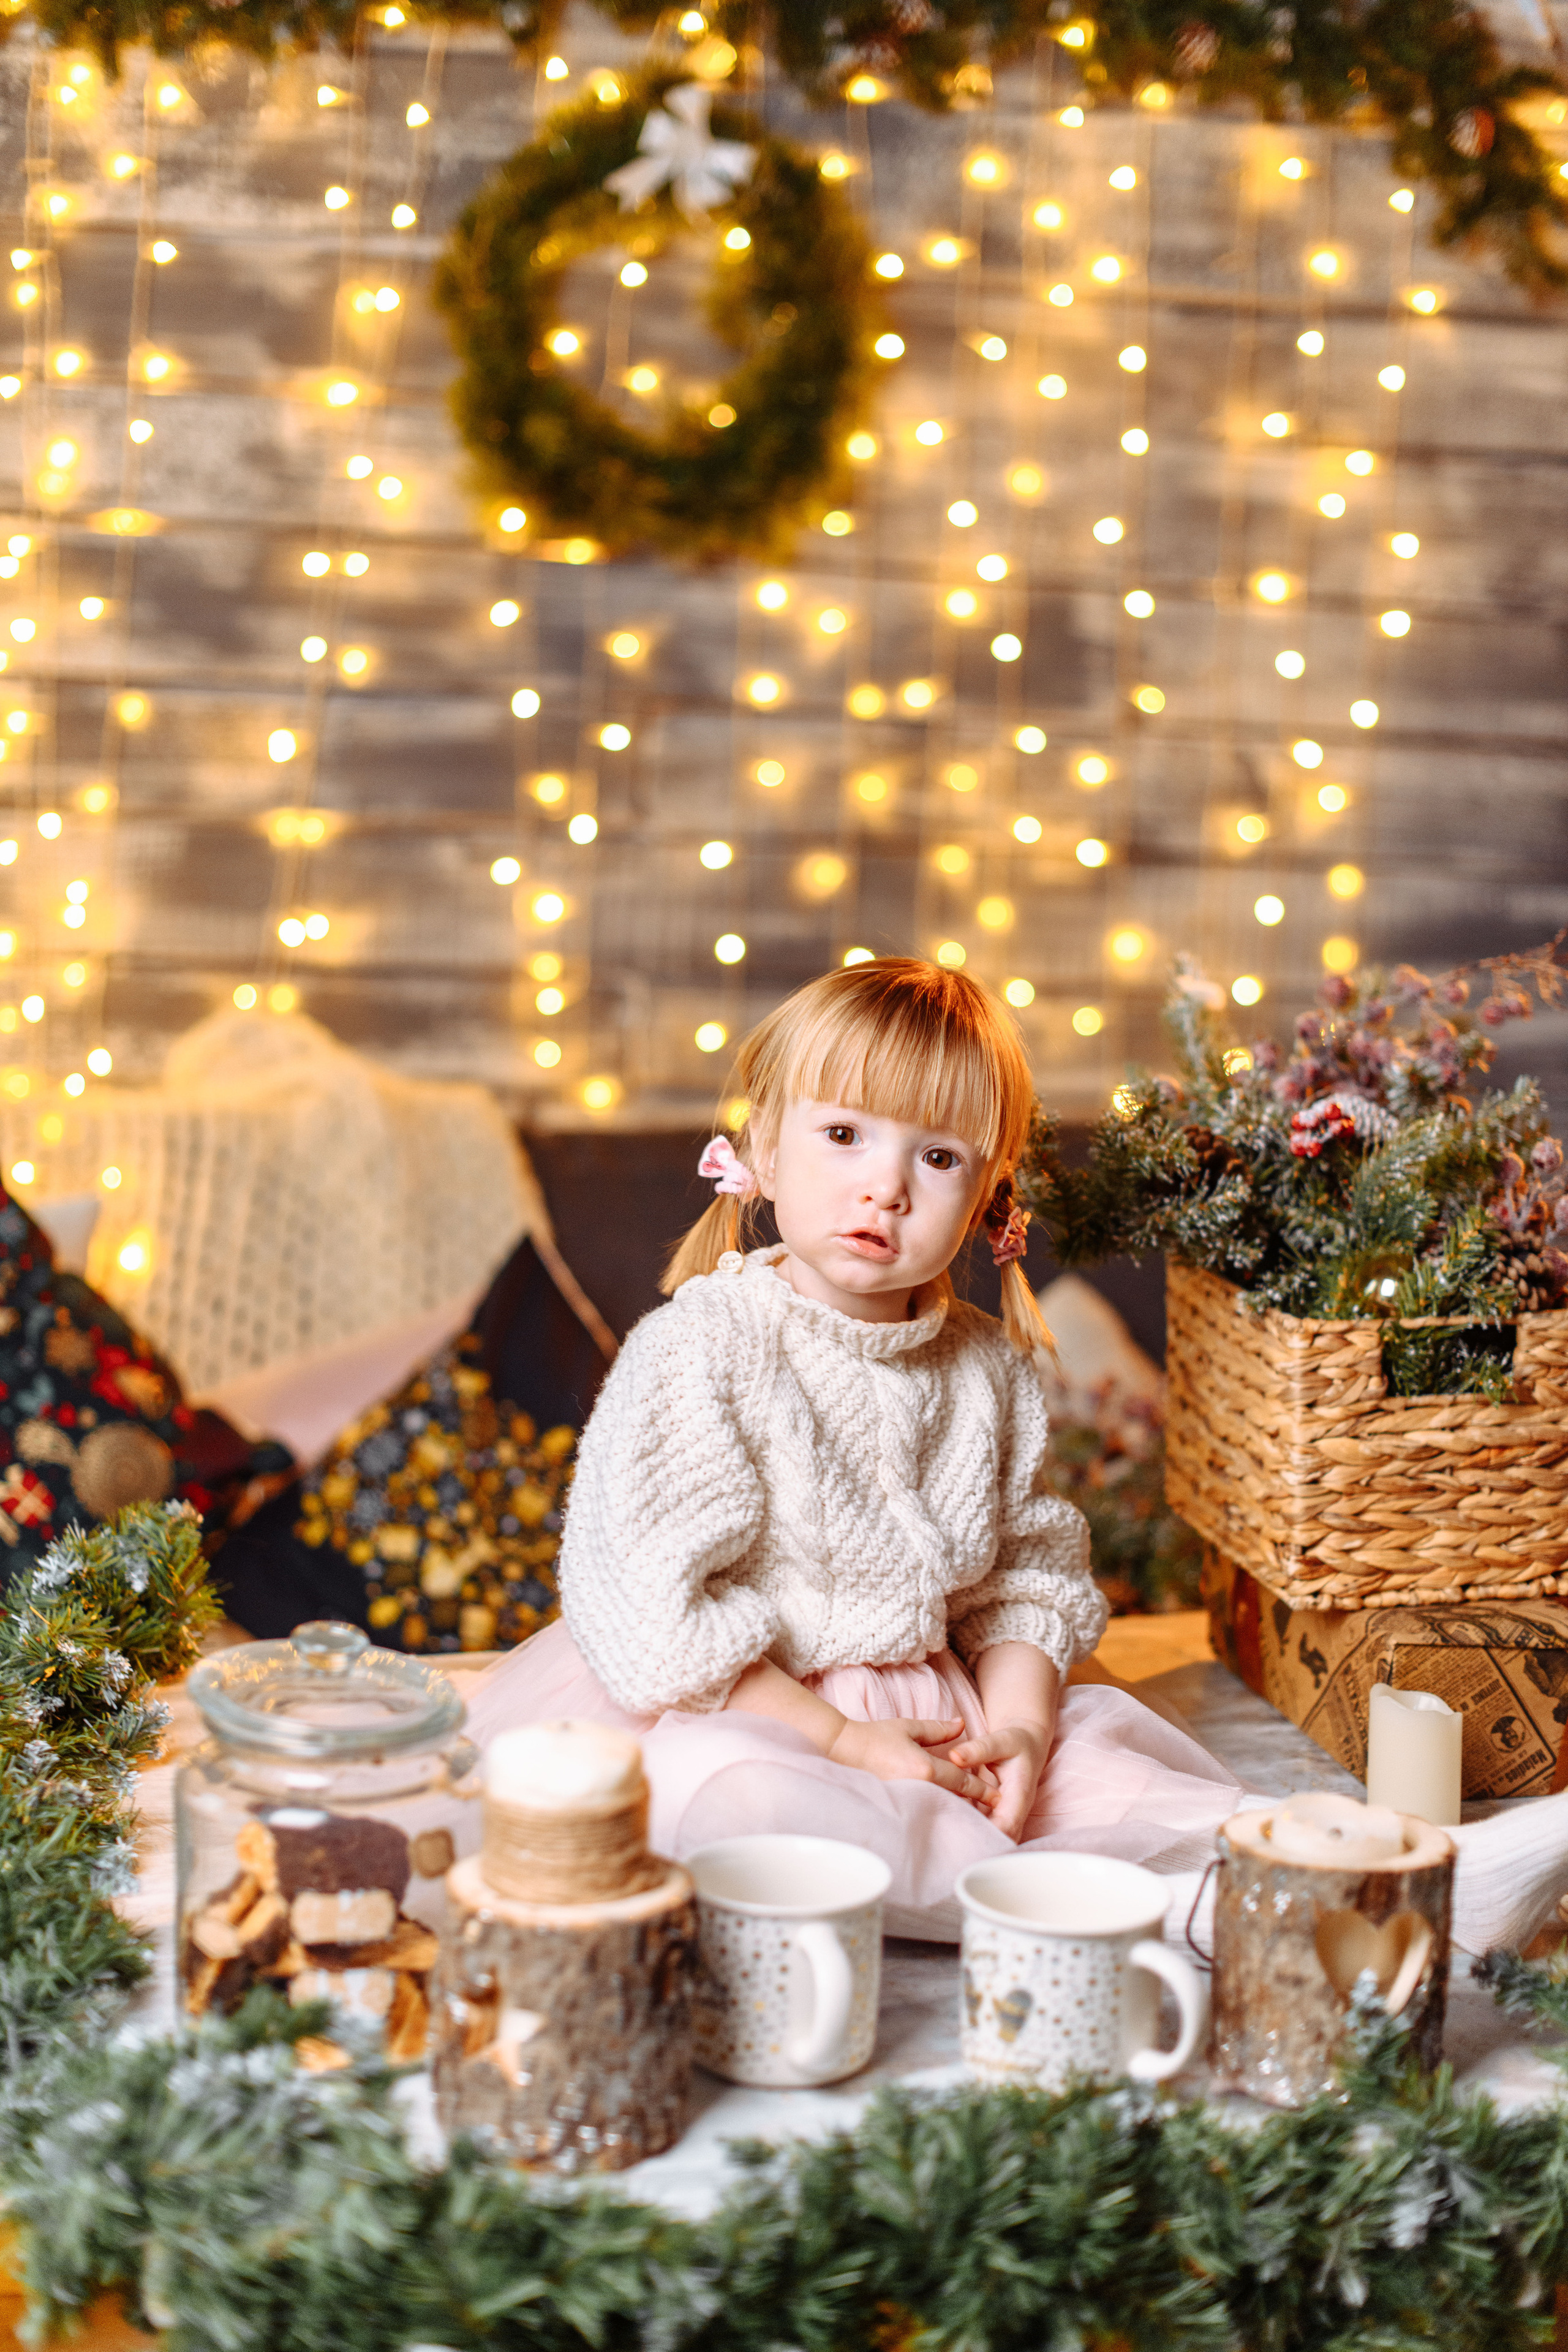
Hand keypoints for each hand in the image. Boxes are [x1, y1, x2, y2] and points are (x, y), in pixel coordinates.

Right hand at [828, 1714, 998, 1803]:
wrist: (842, 1750)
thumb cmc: (875, 1737)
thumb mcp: (908, 1728)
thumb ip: (938, 1729)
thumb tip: (962, 1724)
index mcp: (925, 1768)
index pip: (962, 1781)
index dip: (983, 1789)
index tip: (999, 1797)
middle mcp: (919, 1788)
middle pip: (955, 1801)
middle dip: (974, 1808)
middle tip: (994, 1815)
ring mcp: (907, 1801)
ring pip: (940, 1810)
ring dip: (957, 1814)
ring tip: (975, 1821)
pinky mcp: (897, 1807)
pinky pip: (923, 1813)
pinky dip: (935, 1816)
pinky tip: (944, 1820)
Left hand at [947, 1720, 1050, 1840]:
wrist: (1026, 1742)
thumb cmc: (1015, 1741)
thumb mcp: (1000, 1740)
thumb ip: (979, 1749)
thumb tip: (953, 1756)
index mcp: (1020, 1795)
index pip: (1007, 1826)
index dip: (988, 1836)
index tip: (964, 1840)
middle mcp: (1015, 1810)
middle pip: (1001, 1839)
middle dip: (979, 1845)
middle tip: (950, 1847)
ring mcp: (1007, 1814)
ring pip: (993, 1838)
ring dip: (974, 1841)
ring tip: (947, 1844)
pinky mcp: (996, 1813)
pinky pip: (986, 1829)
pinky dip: (970, 1831)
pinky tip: (949, 1831)